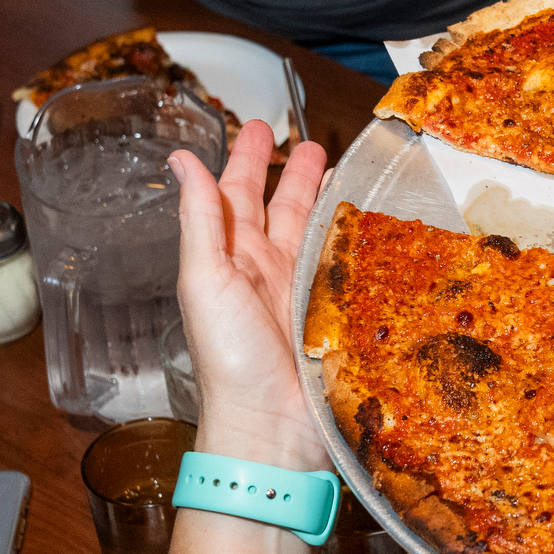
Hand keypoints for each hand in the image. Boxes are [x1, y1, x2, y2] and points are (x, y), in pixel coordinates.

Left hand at [168, 123, 328, 468]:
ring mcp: (301, 294)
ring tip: (343, 172)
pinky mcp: (334, 316)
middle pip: (280, 209)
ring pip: (315, 233)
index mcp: (229, 259)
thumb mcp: (205, 280)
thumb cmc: (230, 360)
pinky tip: (372, 225)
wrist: (270, 427)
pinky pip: (347, 268)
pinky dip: (357, 242)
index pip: (234, 195)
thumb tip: (181, 159)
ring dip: (326, 201)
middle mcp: (265, 271)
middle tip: (310, 143)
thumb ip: (198, 219)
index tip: (259, 127)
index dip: (246, 159)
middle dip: (292, 174)